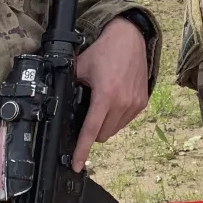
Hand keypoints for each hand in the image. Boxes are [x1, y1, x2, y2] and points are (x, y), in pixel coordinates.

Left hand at [72, 17, 149, 171]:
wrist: (130, 38)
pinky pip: (125, 120)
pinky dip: (116, 116)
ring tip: (102, 102)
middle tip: (87, 112)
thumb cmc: (105, 50)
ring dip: (105, 124)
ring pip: (114, 129)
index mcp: (105, 96)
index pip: (90, 131)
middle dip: (92, 130)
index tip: (76, 165)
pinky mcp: (142, 102)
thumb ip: (71, 88)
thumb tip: (60, 104)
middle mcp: (122, 103)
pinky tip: (113, 100)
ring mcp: (134, 104)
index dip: (81, 150)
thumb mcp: (80, 68)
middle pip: (102, 135)